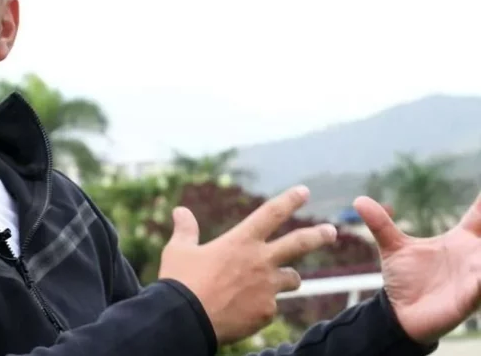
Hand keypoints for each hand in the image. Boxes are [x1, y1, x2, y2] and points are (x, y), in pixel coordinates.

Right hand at [159, 186, 337, 344]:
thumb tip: (180, 211)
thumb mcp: (179, 251)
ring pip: (291, 279)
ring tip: (282, 280)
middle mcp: (260, 261)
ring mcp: (266, 288)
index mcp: (241, 241)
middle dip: (319, 235)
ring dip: (288, 277)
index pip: (271, 213)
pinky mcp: (266, 312)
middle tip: (332, 232)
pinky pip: (271, 306)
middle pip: (299, 243)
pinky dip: (262, 305)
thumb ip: (185, 230)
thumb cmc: (180, 282)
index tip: (304, 192)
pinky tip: (244, 311)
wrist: (185, 320)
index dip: (290, 200)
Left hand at [354, 194, 480, 343]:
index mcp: (460, 239)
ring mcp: (475, 277)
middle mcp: (473, 256)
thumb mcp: (393, 248)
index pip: (480, 215)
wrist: (400, 314)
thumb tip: (358, 199)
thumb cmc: (405, 280)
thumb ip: (380, 224)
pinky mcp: (470, 298)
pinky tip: (479, 271)